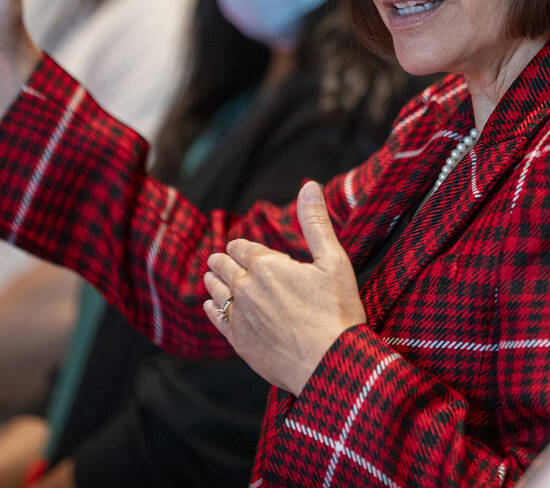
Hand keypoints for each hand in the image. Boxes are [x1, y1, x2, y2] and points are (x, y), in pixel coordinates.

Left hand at [203, 181, 366, 395]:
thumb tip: (308, 185)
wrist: (331, 364)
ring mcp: (240, 316)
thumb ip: (316, 222)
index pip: (241, 247)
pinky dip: (212, 308)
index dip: (241, 246)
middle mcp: (246, 288)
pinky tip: (210, 306)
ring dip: (213, 281)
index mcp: (267, 265)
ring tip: (211, 277)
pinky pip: (217, 319)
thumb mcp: (334, 260)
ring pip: (216, 291)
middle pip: (224, 266)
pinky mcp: (239, 342)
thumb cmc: (338, 311)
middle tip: (218, 259)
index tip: (240, 247)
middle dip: (222, 260)